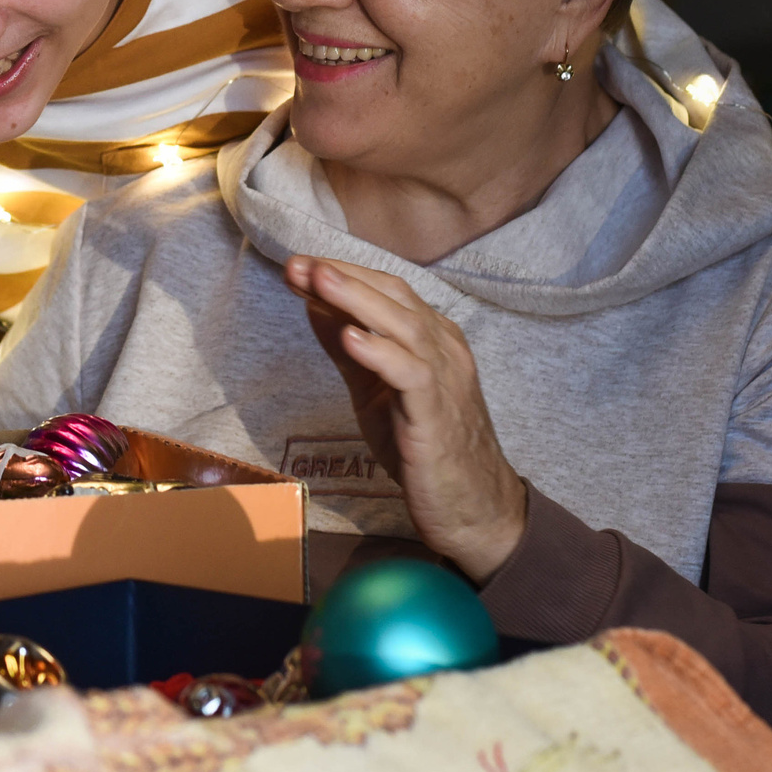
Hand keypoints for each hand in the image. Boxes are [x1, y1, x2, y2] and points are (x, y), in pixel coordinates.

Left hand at [285, 255, 527, 582]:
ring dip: (358, 300)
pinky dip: (381, 353)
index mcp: (431, 338)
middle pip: (395, 298)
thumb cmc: (423, 444)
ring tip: (319, 281)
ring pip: (404, 326)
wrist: (473, 506)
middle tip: (298, 264)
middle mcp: (443, 349)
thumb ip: (349, 348)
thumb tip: (313, 304)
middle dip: (344, 277)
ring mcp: (445, 379)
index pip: (387, 291)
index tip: (298, 266)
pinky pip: (412, 375)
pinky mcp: (438, 415)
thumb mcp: (375, 388)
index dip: (343, 274)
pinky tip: (351, 339)